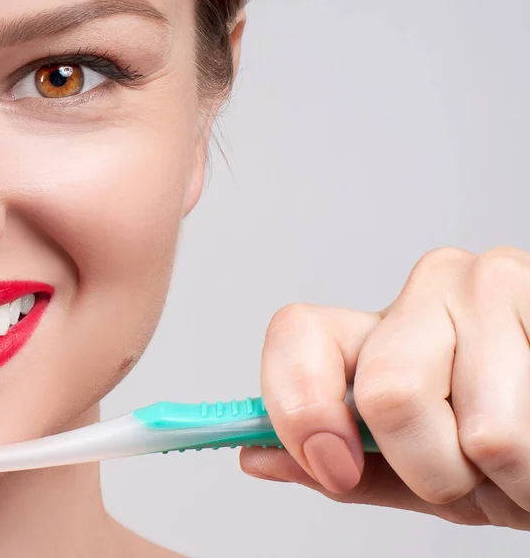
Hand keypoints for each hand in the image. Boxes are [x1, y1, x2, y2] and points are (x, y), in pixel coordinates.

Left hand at [241, 246, 529, 529]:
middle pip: (384, 389)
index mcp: (377, 328)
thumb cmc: (496, 452)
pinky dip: (529, 468)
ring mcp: (486, 282)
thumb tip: (254, 454)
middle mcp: (425, 289)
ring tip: (513, 451)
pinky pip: (514, 428)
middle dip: (429, 467)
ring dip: (494, 473)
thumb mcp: (411, 467)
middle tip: (466, 466)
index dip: (299, 405)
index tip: (332, 463)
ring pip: (470, 425)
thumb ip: (337, 463)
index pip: (296, 331)